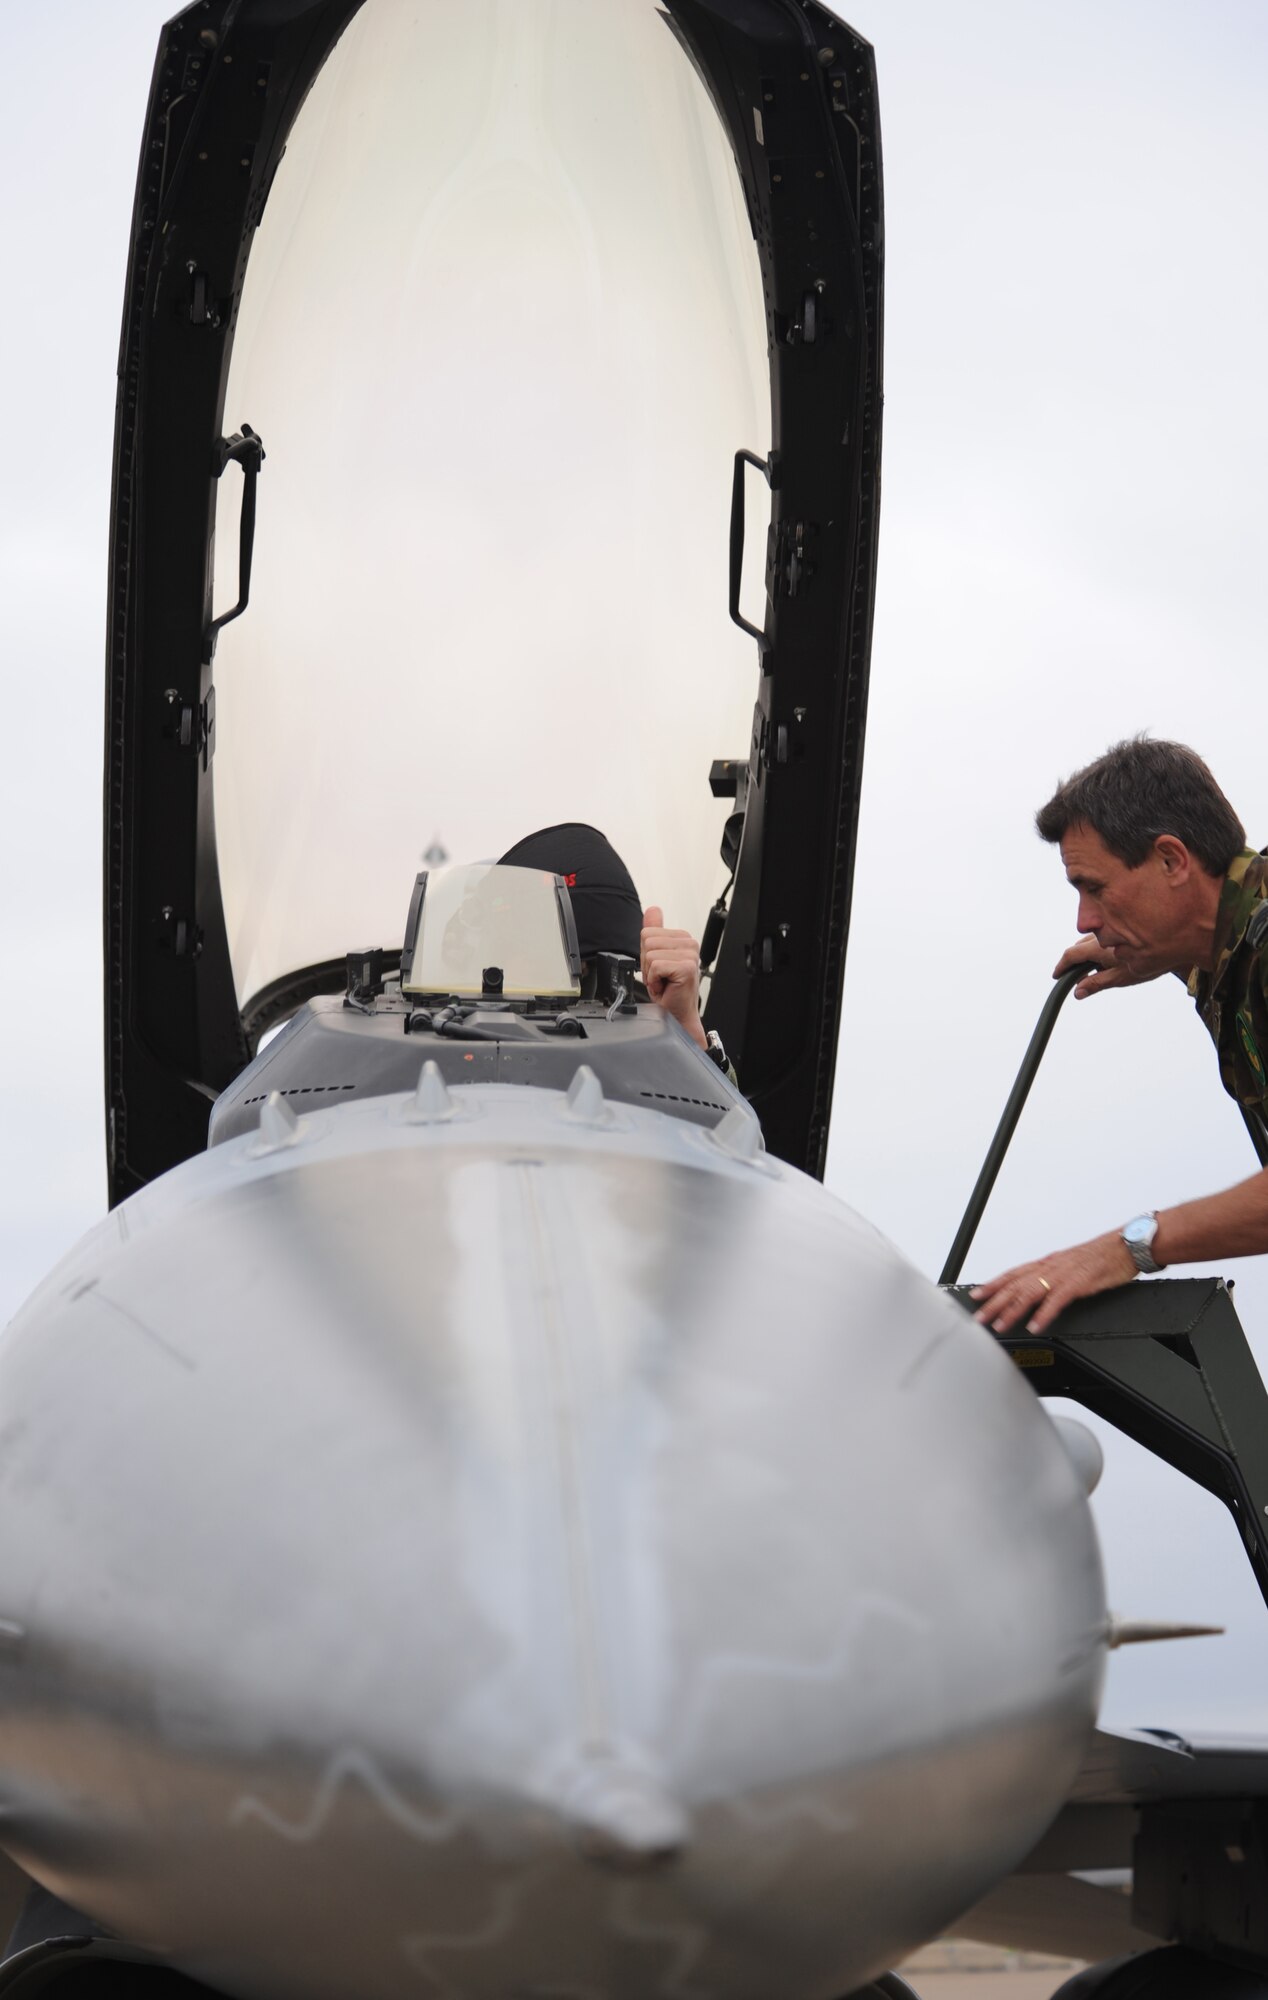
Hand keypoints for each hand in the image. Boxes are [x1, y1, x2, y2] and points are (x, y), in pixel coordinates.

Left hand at [641, 906, 706, 1048]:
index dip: (646, 955)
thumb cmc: (669, 991)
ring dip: (651, 974)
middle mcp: (690, 943)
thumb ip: (655, 931)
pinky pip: (655, 966)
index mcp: (682, 938)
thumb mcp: (656, 958)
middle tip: (661, 978)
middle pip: (647, 940)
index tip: (658, 970)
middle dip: (647, 964)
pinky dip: (655, 981)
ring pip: (650, 953)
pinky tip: (666, 988)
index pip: (648, 932)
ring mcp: (690, 954)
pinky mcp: (686, 967)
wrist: (677, 1015)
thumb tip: (652, 910)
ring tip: (664, 983)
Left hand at [970, 1232, 1138, 1333]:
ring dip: (1012, 1310)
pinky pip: (1057, 1300)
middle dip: (994, 1301)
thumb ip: (1054, 1276)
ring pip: (1030, 1292)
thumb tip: (1039, 1289)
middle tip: (979, 1316)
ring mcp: (1064, 1274)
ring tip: (999, 1324)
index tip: (977, 1295)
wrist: (1126, 1246)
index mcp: (1048, 1262)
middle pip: (1016, 1285)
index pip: (1014, 1273)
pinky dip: (1044, 1314)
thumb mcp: (1071, 1264)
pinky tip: (1035, 1326)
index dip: (993, 1284)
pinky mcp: (1079, 1283)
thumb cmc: (1101, 1255)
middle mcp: (1051, 1266)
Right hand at [1054, 937, 1158, 999]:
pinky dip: (1097, 949)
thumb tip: (1077, 992)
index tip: (1056, 975)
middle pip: (1077, 948)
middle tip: (1076, 978)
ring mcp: (1109, 930)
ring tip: (1097, 971)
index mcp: (1098, 947)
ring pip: (1088, 942)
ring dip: (1086, 956)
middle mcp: (1100, 936)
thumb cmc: (1150, 963)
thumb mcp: (1121, 978)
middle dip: (1073, 962)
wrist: (1174, 944)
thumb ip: (1097, 984)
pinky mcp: (1118, 928)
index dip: (1061, 966)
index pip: (1071, 955)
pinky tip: (1110, 959)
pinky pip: (1099, 938)